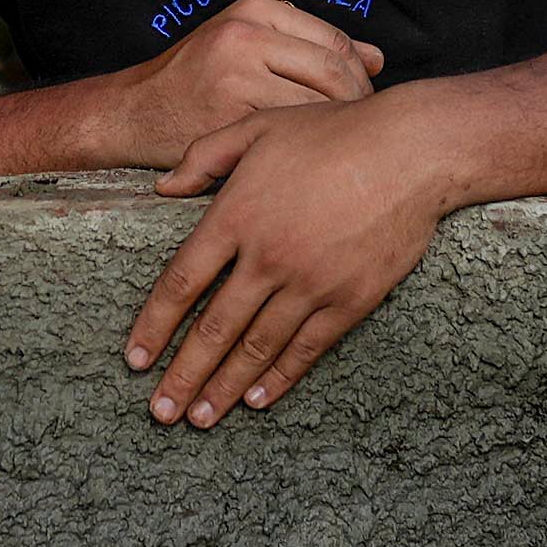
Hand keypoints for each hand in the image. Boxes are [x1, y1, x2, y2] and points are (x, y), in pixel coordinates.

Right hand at [104, 0, 382, 163]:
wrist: (134, 111)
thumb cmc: (198, 77)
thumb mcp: (248, 41)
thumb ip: (309, 44)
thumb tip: (378, 58)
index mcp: (254, 9)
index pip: (335, 43)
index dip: (361, 78)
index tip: (364, 104)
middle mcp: (244, 36)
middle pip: (334, 74)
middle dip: (357, 106)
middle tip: (360, 132)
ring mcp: (235, 77)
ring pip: (316, 107)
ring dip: (335, 131)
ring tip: (337, 147)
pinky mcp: (227, 118)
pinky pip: (287, 137)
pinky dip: (304, 150)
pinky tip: (306, 161)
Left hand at [123, 97, 447, 427]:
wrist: (412, 151)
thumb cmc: (334, 132)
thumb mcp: (259, 128)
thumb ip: (204, 155)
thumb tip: (162, 187)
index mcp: (237, 214)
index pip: (182, 282)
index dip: (154, 326)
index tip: (135, 359)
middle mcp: (267, 256)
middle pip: (213, 329)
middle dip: (182, 375)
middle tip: (160, 411)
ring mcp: (311, 282)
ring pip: (256, 348)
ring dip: (224, 388)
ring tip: (199, 418)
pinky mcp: (350, 300)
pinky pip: (306, 349)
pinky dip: (279, 379)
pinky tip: (256, 401)